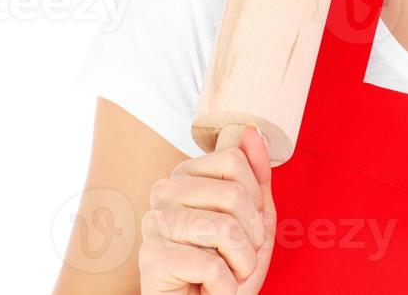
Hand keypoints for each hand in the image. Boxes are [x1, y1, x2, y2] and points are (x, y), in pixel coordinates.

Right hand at [139, 126, 276, 293]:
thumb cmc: (229, 267)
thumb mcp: (256, 218)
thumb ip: (256, 173)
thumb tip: (250, 129)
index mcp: (186, 175)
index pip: (234, 160)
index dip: (255, 201)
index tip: (245, 226)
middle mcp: (163, 192)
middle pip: (232, 194)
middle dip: (251, 237)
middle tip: (236, 256)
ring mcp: (154, 223)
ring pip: (225, 230)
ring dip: (241, 264)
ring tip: (226, 275)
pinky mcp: (152, 259)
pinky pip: (213, 268)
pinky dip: (225, 288)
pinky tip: (209, 290)